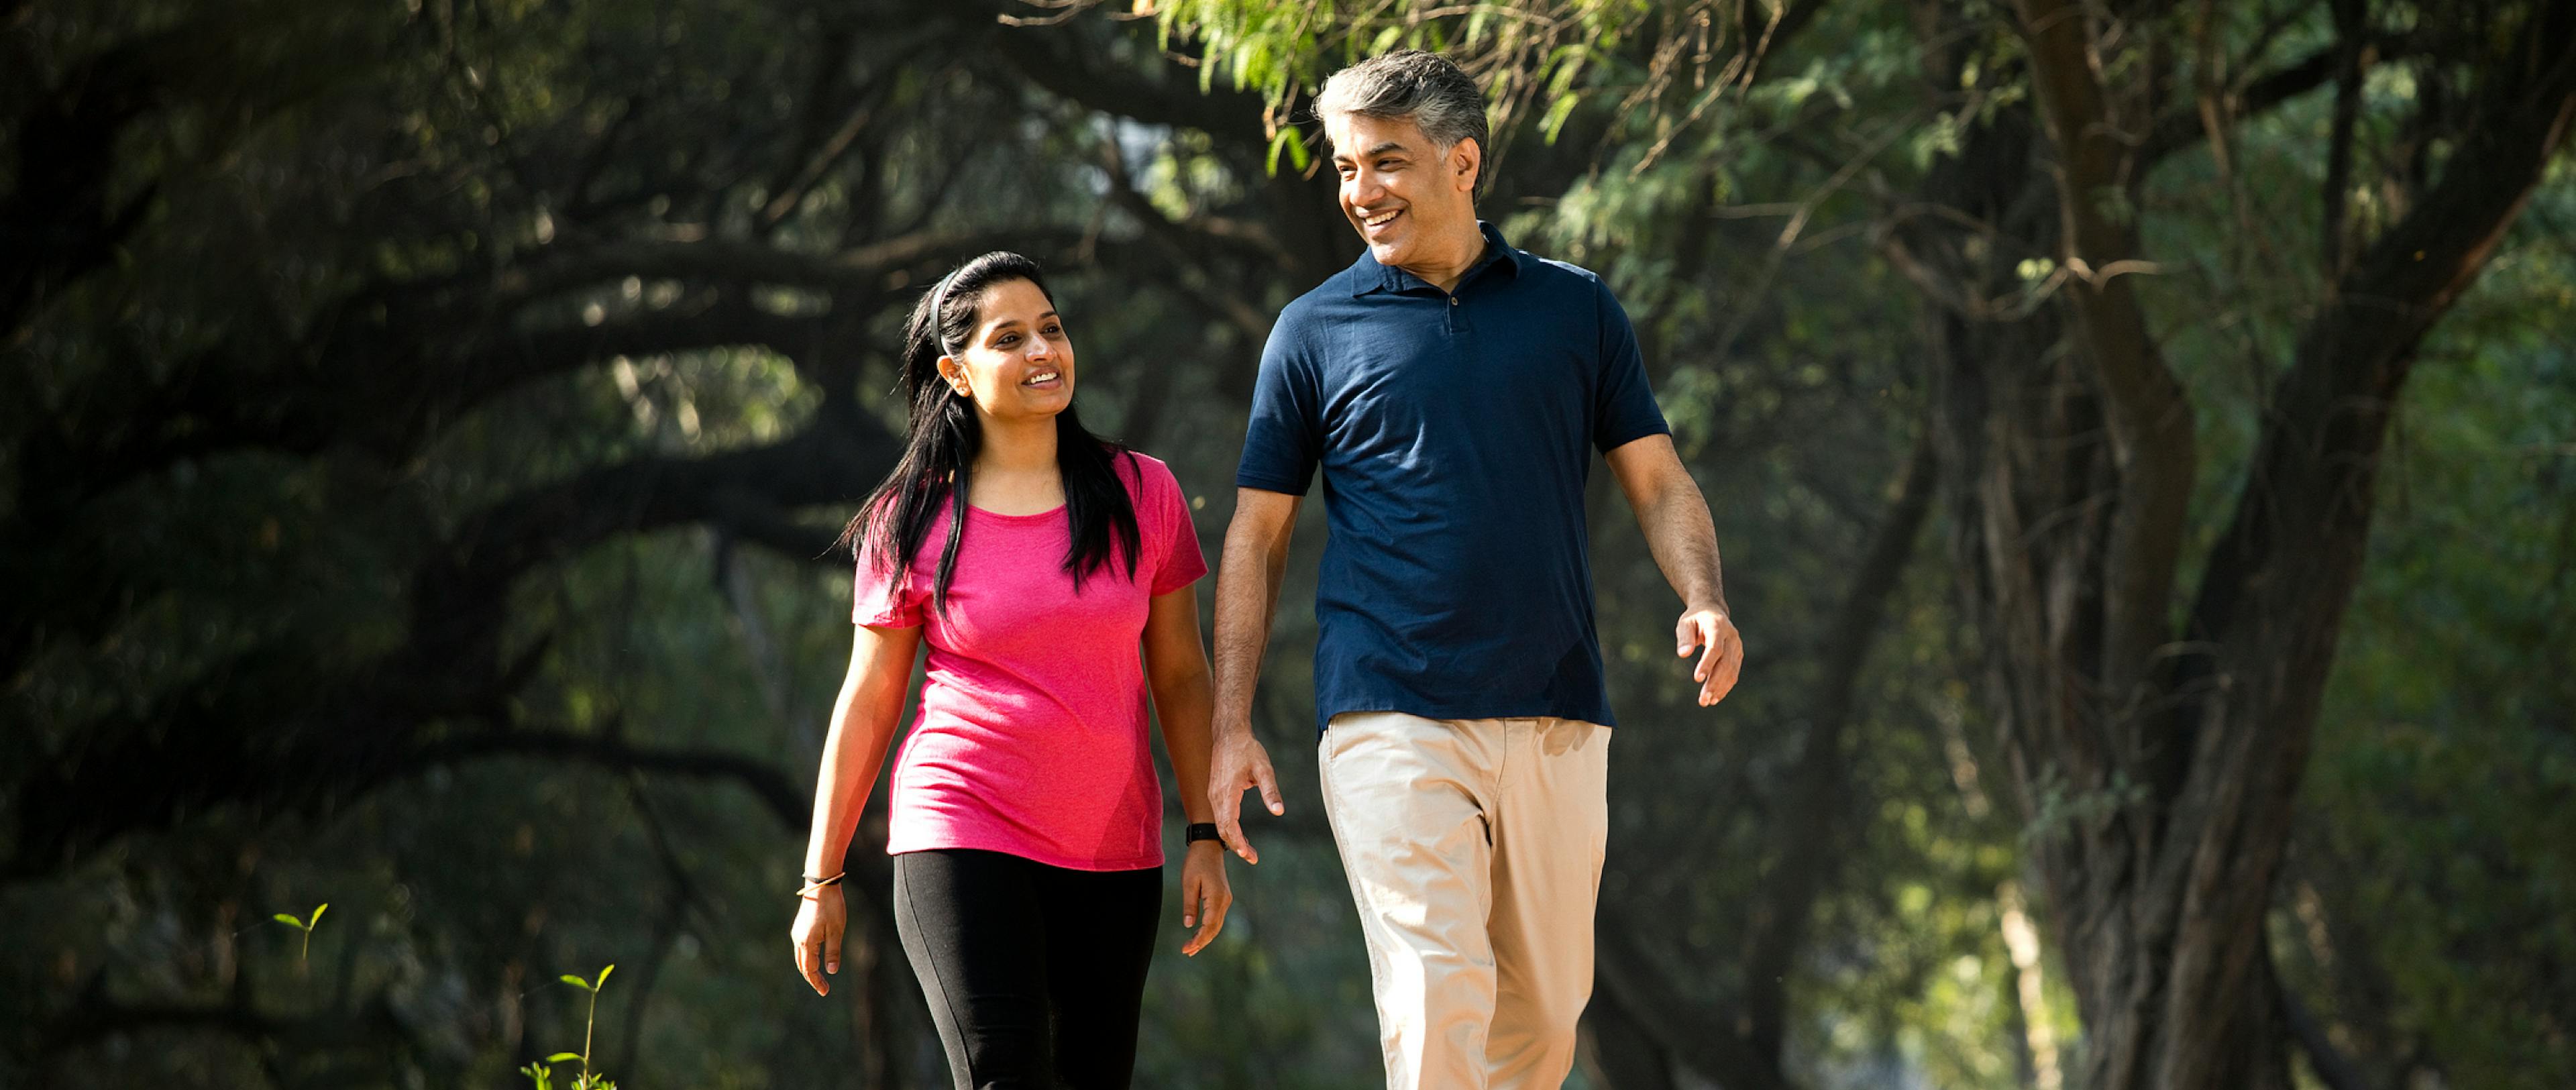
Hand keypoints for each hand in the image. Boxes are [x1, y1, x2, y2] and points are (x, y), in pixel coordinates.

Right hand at [790, 885, 844, 996]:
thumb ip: (833, 952)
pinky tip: (815, 959)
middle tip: (823, 988)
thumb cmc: (831, 907)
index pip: (810, 970)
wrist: (821, 885)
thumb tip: (831, 971)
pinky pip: (801, 948)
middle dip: (812, 978)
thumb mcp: (836, 931)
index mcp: (807, 943)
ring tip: (819, 977)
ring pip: (800, 957)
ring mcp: (797, 932)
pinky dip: (807, 958)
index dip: (817, 982)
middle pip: (802, 966)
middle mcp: (798, 939)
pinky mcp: (799, 926)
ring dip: (808, 969)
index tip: (825, 992)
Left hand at [1179, 840, 1231, 955]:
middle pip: (1215, 928)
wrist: (1208, 846)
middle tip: (1187, 952)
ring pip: (1217, 925)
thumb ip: (1189, 905)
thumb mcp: (1189, 883)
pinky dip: (1208, 928)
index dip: (1198, 939)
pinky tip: (1199, 933)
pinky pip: (1217, 918)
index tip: (1187, 948)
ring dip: (1205, 937)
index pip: (1208, 926)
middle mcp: (1225, 900)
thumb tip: (1189, 925)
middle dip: (1201, 942)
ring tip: (1191, 948)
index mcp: (1217, 898)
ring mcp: (1226, 899)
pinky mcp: (1223, 897)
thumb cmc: (1196, 862)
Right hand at [1207, 723, 1282, 864]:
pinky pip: (1219, 815)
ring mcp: (1213, 794)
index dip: (1238, 842)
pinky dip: (1228, 828)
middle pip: (1222, 829)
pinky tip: (1239, 832)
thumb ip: (1270, 791)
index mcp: (1227, 793)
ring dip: (1232, 838)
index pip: (1229, 825)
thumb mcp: (1264, 769)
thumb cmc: (1247, 749)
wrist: (1228, 733)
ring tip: (1248, 850)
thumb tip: (1279, 811)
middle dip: (1237, 846)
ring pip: (1219, 823)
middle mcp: (1216, 796)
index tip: (1248, 855)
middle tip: (1253, 858)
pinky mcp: (1215, 791)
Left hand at [1676, 606, 1743, 706]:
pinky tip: (1715, 698)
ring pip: (1732, 670)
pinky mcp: (1738, 655)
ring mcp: (1737, 646)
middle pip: (1725, 662)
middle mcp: (1731, 637)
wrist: (1712, 611)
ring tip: (1706, 701)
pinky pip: (1734, 673)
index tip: (1696, 679)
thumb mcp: (1685, 623)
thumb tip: (1683, 654)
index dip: (1707, 663)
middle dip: (1714, 682)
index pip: (1715, 648)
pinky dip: (1725, 686)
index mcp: (1718, 626)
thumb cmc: (1695, 619)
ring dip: (1720, 688)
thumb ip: (1684, 638)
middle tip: (1703, 699)